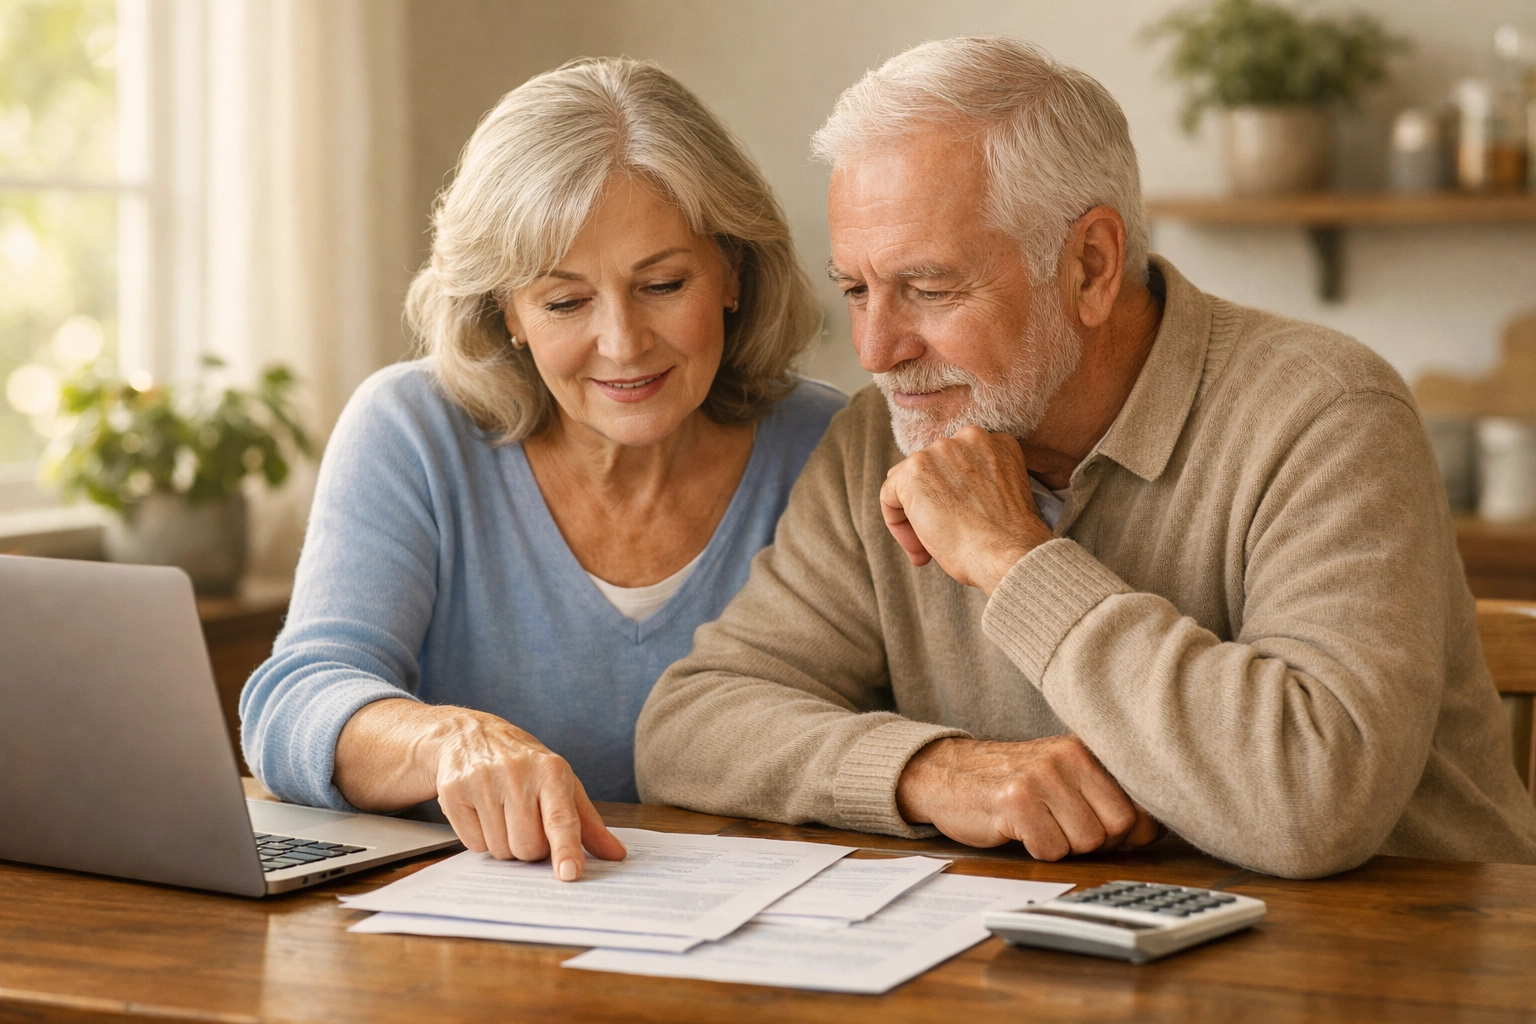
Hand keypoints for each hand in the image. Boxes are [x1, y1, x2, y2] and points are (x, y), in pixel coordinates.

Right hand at [335, 701, 624, 879]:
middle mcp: (516, 774)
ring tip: (504, 815)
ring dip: (505, 844)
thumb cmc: (527, 767)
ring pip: (500, 850)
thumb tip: (616, 855)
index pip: (560, 818)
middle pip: (528, 846)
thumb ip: (587, 823)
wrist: (470, 736)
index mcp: (551, 771)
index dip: (565, 849)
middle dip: (530, 848)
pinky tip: (483, 813)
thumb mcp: (562, 784)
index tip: (569, 873)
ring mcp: (482, 782)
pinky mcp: (453, 794)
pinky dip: (481, 839)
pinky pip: (473, 845)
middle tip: (527, 824)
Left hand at [880, 425, 1052, 594]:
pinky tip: (918, 547)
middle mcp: (967, 437)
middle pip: (930, 469)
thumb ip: (975, 481)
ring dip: (914, 516)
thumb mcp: (999, 494)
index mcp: (993, 442)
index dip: (951, 498)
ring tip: (929, 548)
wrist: (1009, 553)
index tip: (957, 525)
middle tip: (942, 539)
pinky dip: (896, 522)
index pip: (953, 464)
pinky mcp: (914, 470)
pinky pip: (889, 495)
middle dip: (931, 504)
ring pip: (908, 482)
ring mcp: (939, 451)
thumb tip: (944, 496)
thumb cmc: (1008, 539)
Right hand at [895, 735, 1161, 859]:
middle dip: (1096, 842)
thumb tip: (1153, 828)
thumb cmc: (1013, 785)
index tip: (1104, 831)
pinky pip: (1051, 850)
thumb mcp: (1063, 776)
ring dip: (1063, 846)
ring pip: (1085, 842)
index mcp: (1085, 750)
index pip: (1140, 806)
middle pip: (1118, 828)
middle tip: (1063, 829)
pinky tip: (1019, 830)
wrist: (948, 775)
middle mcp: (1066, 757)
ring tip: (1039, 825)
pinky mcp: (1015, 802)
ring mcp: (1040, 778)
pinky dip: (1037, 851)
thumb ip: (1105, 794)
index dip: (1129, 833)